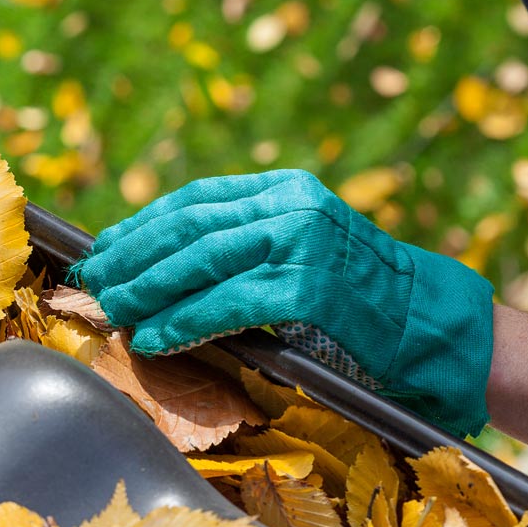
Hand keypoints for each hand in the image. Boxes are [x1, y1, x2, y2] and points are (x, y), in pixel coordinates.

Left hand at [73, 170, 495, 436]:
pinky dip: (183, 322)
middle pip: (189, 226)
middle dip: (133, 256)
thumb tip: (166, 262)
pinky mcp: (309, 288)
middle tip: (95, 281)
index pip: (196, 199)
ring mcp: (302, 243)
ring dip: (147, 290)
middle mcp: (292, 205)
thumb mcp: (306, 245)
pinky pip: (227, 304)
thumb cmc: (364, 297)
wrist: (433, 324)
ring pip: (201, 261)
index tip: (106, 248)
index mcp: (286, 187)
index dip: (143, 224)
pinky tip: (155, 338)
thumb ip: (249, 241)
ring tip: (114, 310)